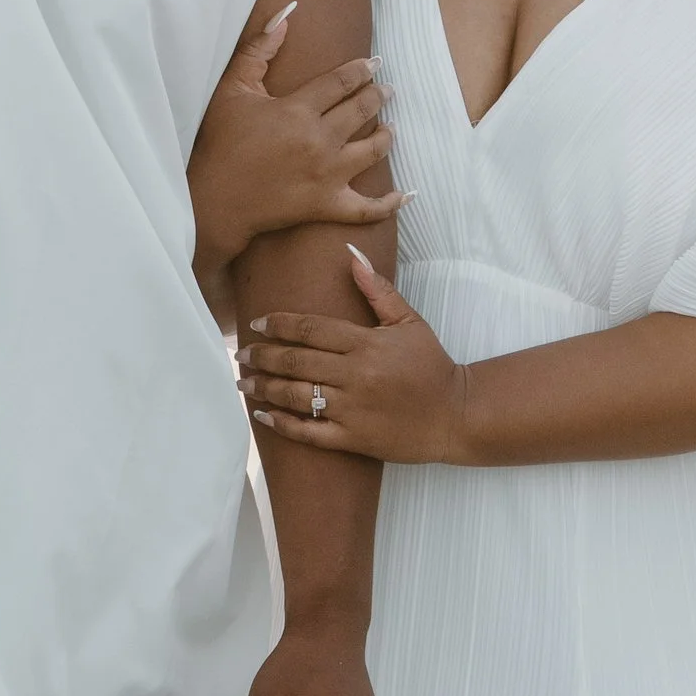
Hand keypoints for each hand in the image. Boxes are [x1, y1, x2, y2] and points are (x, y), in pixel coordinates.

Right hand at [188, 1, 401, 269]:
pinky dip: (388, 203)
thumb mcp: (232, 89)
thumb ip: (258, 50)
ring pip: (372, 151)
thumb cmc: (220, 143)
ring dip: (386, 135)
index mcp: (298, 110)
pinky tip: (405, 194)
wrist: (214, 199)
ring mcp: (327, 175)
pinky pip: (367, 207)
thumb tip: (285, 17)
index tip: (374, 63)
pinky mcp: (326, 205)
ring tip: (391, 127)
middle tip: (386, 89)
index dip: (361, 70)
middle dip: (378, 96)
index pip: (341, 82)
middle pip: (361, 110)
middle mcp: (319, 140)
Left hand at [241, 245, 469, 463]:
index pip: (311, 328)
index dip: (279, 324)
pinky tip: (263, 416)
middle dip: (263, 356)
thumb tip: (351, 256)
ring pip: (296, 396)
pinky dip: (282, 425)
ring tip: (243, 382)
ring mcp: (352, 409)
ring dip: (264, 387)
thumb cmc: (430, 366)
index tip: (257, 324)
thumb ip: (377, 290)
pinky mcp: (353, 438)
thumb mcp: (409, 322)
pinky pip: (309, 432)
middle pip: (297, 361)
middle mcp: (355, 375)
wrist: (454, 415)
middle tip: (241, 353)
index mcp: (366, 343)